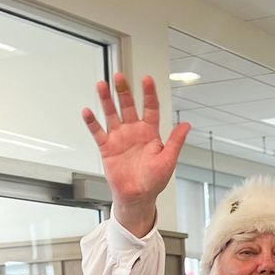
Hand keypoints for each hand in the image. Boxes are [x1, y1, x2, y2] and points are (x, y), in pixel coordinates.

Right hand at [80, 73, 189, 236]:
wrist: (137, 197)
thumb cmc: (154, 181)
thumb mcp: (168, 160)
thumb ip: (175, 141)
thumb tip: (187, 125)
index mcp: (150, 133)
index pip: (150, 108)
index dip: (149, 94)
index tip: (147, 79)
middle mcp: (134, 132)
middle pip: (128, 106)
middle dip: (124, 91)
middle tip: (119, 77)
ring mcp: (119, 138)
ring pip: (112, 114)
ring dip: (106, 100)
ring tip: (102, 85)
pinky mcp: (107, 148)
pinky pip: (98, 132)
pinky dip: (92, 122)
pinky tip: (87, 111)